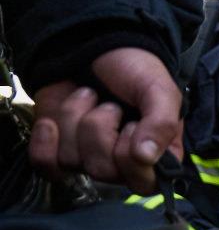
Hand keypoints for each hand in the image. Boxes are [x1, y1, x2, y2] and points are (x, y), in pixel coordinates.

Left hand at [28, 47, 185, 192]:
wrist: (94, 46)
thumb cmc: (134, 70)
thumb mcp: (159, 91)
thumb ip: (162, 123)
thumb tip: (145, 157)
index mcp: (156, 158)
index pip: (142, 183)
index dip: (130, 156)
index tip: (133, 123)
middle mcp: (122, 165)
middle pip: (102, 171)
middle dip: (99, 129)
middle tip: (109, 105)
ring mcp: (87, 157)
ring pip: (72, 161)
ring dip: (75, 120)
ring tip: (88, 98)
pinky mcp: (57, 148)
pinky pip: (45, 163)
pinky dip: (45, 141)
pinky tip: (51, 122)